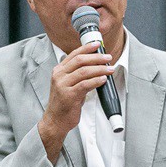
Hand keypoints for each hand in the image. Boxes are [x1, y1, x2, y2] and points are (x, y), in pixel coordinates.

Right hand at [38, 42, 113, 160]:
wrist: (55, 121)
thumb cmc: (64, 103)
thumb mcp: (68, 85)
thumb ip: (78, 75)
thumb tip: (95, 66)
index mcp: (59, 71)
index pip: (74, 54)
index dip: (87, 48)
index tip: (98, 45)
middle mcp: (59, 76)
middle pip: (80, 60)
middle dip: (96, 57)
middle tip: (108, 58)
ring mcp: (62, 85)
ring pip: (84, 71)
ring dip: (99, 69)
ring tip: (109, 69)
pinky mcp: (68, 96)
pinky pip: (85, 85)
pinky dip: (96, 81)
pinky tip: (103, 80)